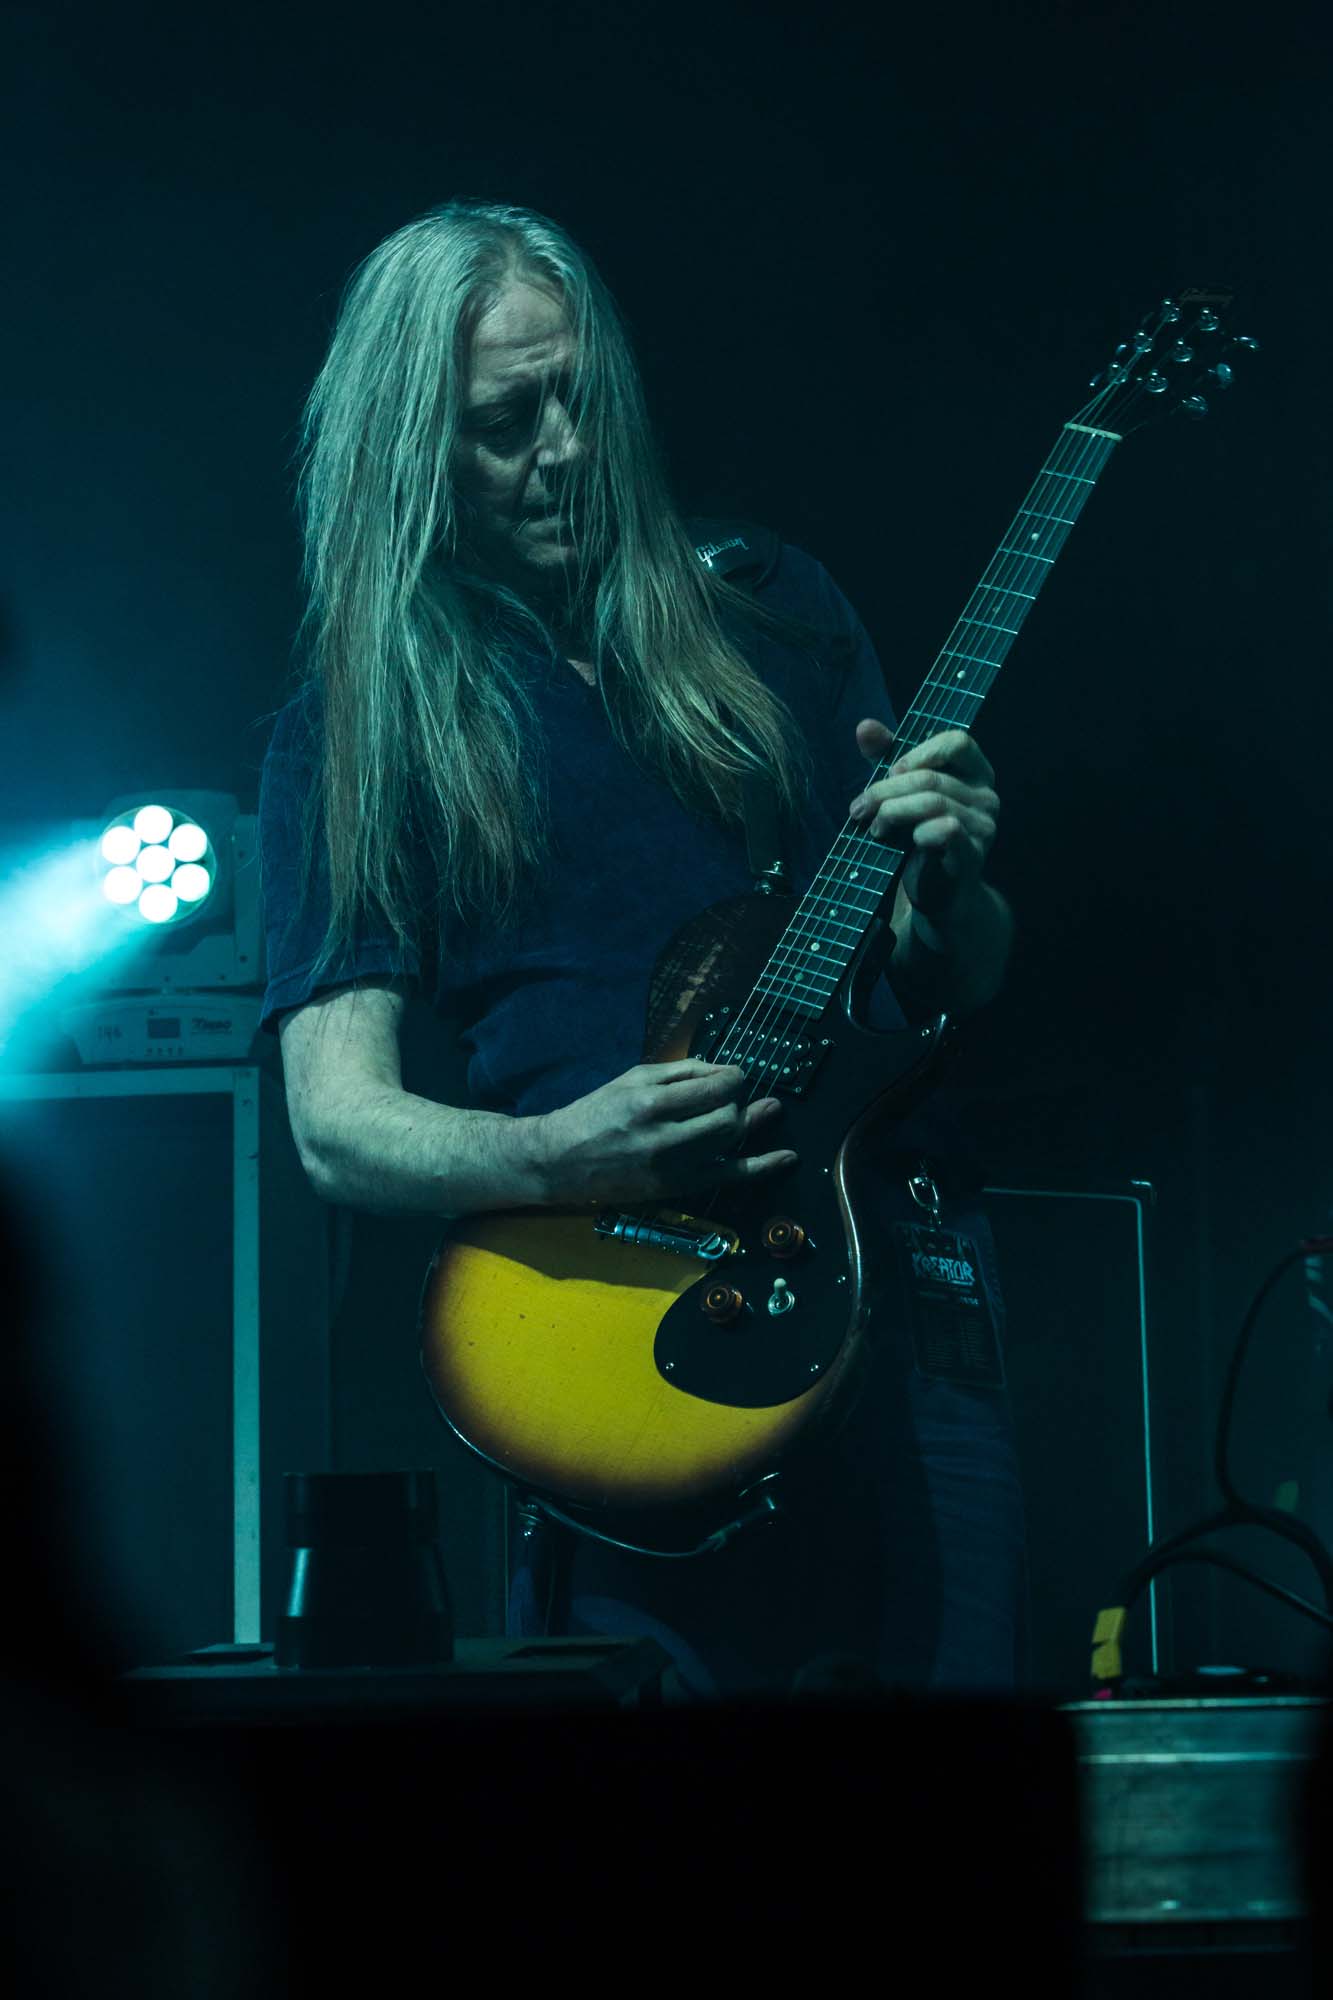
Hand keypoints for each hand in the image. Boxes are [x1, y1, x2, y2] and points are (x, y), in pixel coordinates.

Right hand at [533, 1060, 795, 1205]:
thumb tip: (722, 1068)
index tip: (736, 1076)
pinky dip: (760, 1168)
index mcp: (651, 1102)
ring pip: (730, 1143)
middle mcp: (664, 1138)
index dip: (735, 1078)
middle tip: (734, 1096)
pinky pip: (727, 1178)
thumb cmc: (596, 1113)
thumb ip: (679, 1070)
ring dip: (747, 1125)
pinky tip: (785, 1158)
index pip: (716, 1088)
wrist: (561, 1161)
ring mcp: (671, 1168)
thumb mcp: (631, 1078)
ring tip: (764, 1112)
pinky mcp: (674, 1189)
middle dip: (739, 1102)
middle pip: (728, 1117)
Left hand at [848, 719, 999, 925]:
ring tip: (874, 827)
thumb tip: (865, 726)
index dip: (918, 752)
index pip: (957, 741)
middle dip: (886, 790)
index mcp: (975, 772)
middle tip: (859, 808)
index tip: (890, 771)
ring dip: (893, 812)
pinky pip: (948, 830)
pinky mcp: (975, 854)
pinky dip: (919, 832)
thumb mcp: (900, 791)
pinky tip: (904, 841)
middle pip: (932, 777)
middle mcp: (987, 795)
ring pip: (934, 802)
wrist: (936, 892)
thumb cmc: (918, 834)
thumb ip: (885, 757)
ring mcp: (985, 826)